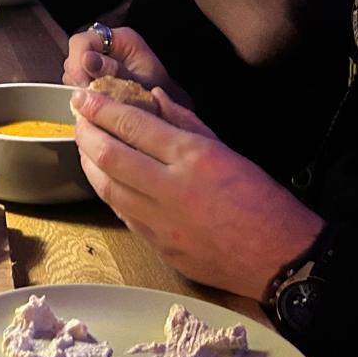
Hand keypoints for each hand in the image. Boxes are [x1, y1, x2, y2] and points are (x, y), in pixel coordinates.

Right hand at [62, 25, 176, 94]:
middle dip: (79, 78)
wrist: (166, 104)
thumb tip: (87, 60)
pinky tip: (95, 100)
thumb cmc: (158, 90)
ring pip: (72, 69)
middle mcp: (104, 44)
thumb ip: (115, 71)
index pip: (82, 42)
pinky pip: (76, 80)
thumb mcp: (141, 81)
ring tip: (98, 99)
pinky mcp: (92, 72)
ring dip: (79, 86)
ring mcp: (96, 58)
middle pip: (74, 55)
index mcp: (119, 39)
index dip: (78, 63)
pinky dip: (82, 92)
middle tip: (92, 97)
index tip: (84, 86)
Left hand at [71, 89, 322, 299]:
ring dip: (89, 163)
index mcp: (193, 158)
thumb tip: (153, 97)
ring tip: (83, 144)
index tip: (83, 97)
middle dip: (86, 132)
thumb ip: (187, 121)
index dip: (102, 109)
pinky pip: (122, 214)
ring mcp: (162, 222)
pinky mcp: (160, 246)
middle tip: (76, 117)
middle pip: (110, 155)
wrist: (281, 259)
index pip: (134, 125)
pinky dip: (107, 191)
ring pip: (108, 188)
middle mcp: (171, 188)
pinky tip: (103, 178)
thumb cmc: (263, 201)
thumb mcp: (228, 150)